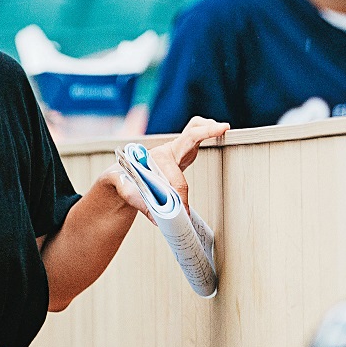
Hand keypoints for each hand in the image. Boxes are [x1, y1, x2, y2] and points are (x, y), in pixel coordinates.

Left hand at [110, 116, 229, 212]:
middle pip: (189, 137)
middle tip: (221, 129)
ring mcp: (175, 148)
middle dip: (205, 132)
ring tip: (222, 127)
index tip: (185, 211)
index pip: (176, 179)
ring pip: (193, 128)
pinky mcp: (181, 149)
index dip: (183, 197)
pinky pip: (196, 134)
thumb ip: (143, 205)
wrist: (122, 172)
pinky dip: (208, 131)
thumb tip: (159, 219)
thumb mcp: (128, 193)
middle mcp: (167, 150)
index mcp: (155, 160)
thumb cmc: (125, 180)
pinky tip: (218, 132)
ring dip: (208, 127)